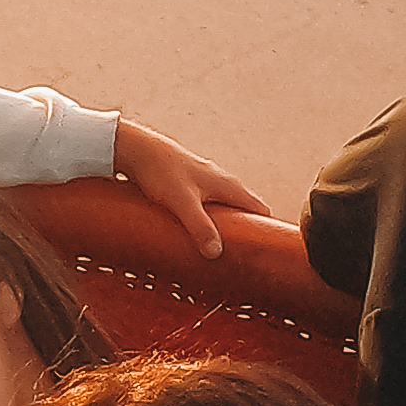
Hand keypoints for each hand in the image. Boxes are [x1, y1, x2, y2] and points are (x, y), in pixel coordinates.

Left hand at [110, 116, 267, 259]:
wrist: (139, 149)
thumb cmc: (162, 170)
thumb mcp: (183, 203)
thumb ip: (200, 227)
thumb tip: (215, 252)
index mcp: (229, 186)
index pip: (260, 209)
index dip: (266, 229)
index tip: (265, 251)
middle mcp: (222, 182)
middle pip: (243, 210)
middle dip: (244, 232)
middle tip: (239, 256)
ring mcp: (207, 182)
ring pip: (225, 208)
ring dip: (224, 227)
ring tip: (217, 249)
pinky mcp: (192, 185)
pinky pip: (209, 206)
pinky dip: (208, 219)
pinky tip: (195, 232)